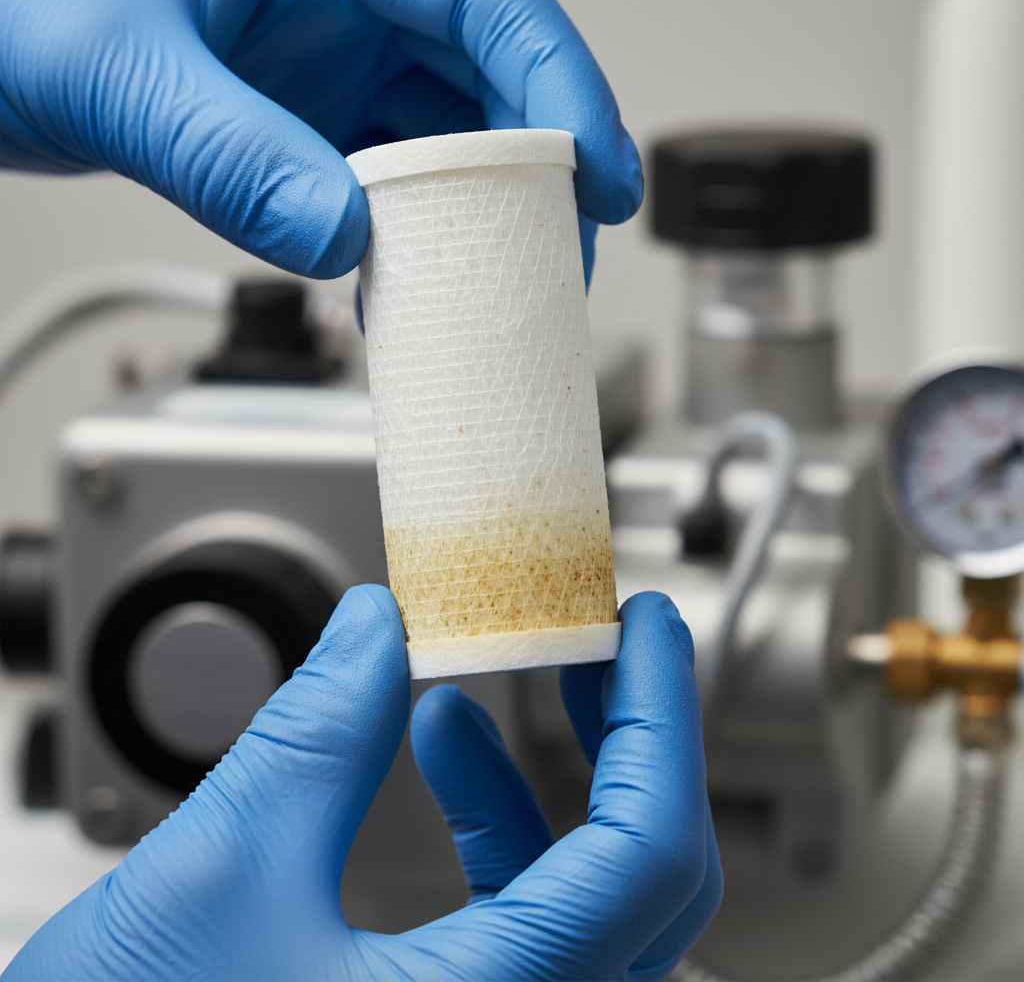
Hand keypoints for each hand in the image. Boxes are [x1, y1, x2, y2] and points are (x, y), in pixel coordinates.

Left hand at [0, 0, 641, 281]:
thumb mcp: (118, 66)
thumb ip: (231, 155)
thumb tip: (338, 235)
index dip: (560, 83)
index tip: (598, 174)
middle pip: (486, 75)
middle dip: (535, 166)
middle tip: (566, 250)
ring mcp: (325, 57)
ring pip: (442, 133)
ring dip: (477, 211)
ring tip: (505, 279)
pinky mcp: (302, 117)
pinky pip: (383, 176)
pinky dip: (407, 231)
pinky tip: (415, 278)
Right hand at [3, 586, 720, 980]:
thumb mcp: (220, 877)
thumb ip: (318, 733)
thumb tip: (373, 630)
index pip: (648, 852)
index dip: (660, 716)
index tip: (645, 628)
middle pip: (644, 881)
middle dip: (624, 743)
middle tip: (597, 648)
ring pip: (589, 908)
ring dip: (546, 787)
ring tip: (478, 697)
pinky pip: (527, 936)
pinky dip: (500, 841)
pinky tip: (441, 762)